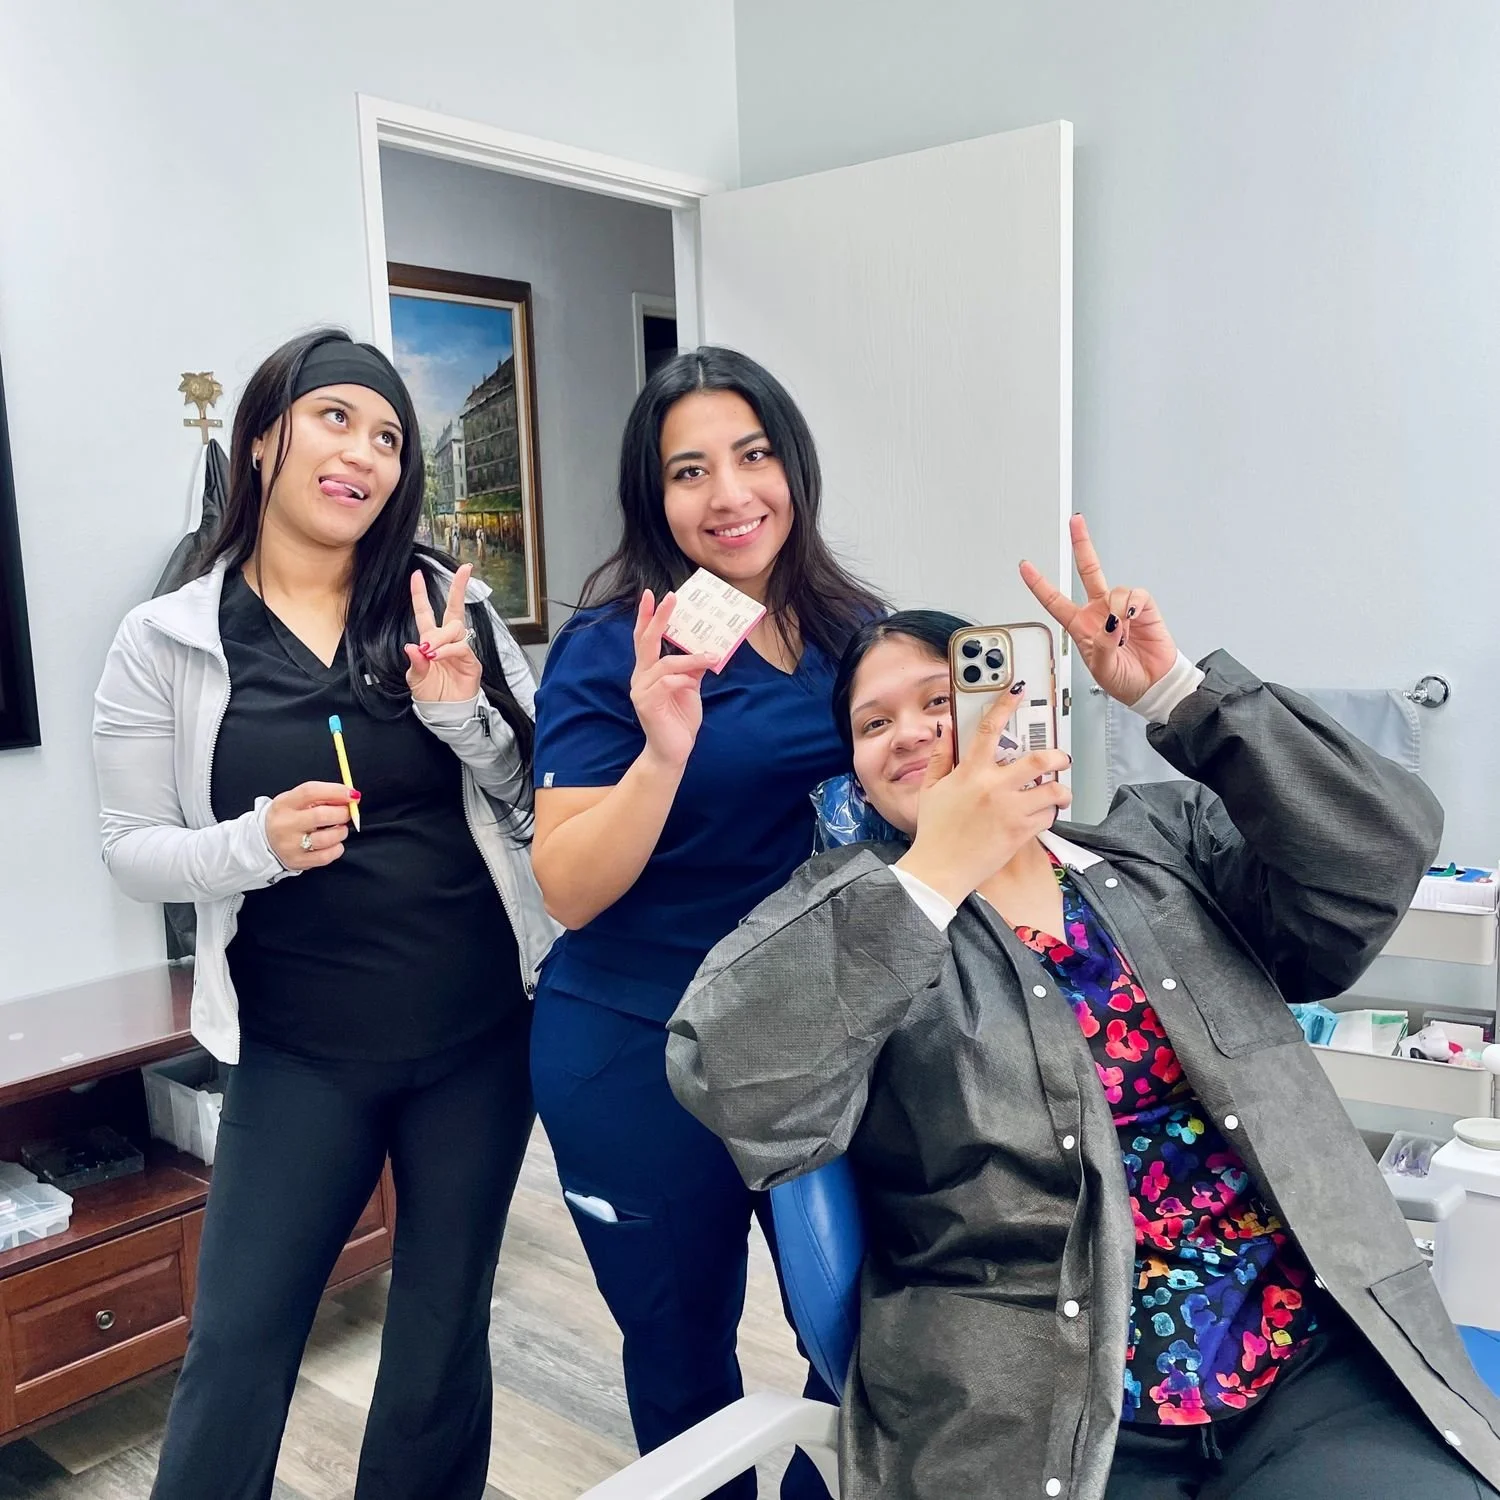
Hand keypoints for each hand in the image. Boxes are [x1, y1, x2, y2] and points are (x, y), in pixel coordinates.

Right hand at [265, 781, 356, 870]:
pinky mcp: (298, 861)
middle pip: (321, 816)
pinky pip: (327, 856)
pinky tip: (333, 843)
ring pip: (327, 838)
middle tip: (346, 813)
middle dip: (342, 813)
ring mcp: (290, 845)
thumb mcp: (296, 801)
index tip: (352, 794)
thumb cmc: (288, 817)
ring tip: (338, 828)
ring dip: (341, 831)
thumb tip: (351, 796)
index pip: (310, 792)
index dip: (335, 791)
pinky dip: (337, 848)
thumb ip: (321, 796)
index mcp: (284, 804)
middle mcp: (285, 824)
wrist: (265, 842)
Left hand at [406, 564, 484, 702]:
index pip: (425, 612)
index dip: (420, 594)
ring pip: (455, 629)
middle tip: (465, 569)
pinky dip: (447, 650)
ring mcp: (461, 649)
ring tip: (430, 651)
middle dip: (459, 588)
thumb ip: (415, 663)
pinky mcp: (471, 661)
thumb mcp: (415, 679)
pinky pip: (460, 648)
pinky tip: (438, 656)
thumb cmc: (431, 695)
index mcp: (430, 641)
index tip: (417, 575)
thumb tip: (412, 646)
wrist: (446, 713)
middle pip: (454, 609)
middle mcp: (447, 641)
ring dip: (440, 637)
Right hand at [630, 591, 716, 770]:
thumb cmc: (680, 719)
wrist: (673, 751)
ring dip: (689, 658)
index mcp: (648, 671)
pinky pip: (667, 682)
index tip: (650, 595)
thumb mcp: (690, 687)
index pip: (644, 639)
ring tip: (710, 655)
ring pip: (664, 663)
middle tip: (670, 597)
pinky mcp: (647, 704)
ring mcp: (641, 690)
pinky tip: (693, 683)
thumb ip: (692, 668)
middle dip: (658, 617)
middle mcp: (641, 677)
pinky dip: (683, 678)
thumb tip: (705, 648)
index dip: (647, 617)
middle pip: (646, 641)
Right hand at [895, 708, 1072, 907]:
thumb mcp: (930, 789)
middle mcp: (994, 787)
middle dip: (1058, 756)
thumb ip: (941, 757)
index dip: (1006, 706)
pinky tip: (1042, 813)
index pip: (990, 729)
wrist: (940, 869)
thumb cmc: (934, 832)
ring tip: (1058, 792)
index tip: (1017, 694)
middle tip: (1061, 758)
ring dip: (1060, 790)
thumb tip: (947, 730)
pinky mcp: (1020, 832)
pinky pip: (1048, 816)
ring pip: (1053, 790)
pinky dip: (1049, 813)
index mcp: (970, 773)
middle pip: (1040, 760)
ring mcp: (1011, 810)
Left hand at [1020, 515, 1177, 705]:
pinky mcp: (1143, 609)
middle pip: (1087, 570)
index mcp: (1080, 625)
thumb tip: (1110, 622)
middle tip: (1075, 522)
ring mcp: (1120, 608)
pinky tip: (1132, 619)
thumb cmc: (1123, 680)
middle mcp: (1098, 611)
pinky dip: (1133, 605)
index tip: (1025, 566)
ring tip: (1121, 632)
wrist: (1152, 685)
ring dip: (1116, 609)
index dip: (1039, 584)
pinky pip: (1135, 595)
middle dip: (1082, 544)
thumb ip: (1102, 645)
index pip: (1054, 600)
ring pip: (1114, 589)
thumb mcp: (1102, 668)